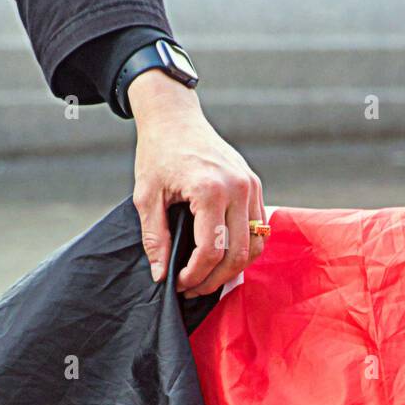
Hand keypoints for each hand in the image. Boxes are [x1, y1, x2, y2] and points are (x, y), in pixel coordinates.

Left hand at [129, 72, 264, 297]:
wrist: (175, 117)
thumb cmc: (158, 152)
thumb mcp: (146, 197)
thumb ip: (155, 238)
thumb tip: (161, 275)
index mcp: (210, 189)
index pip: (211, 251)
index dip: (194, 276)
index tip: (178, 283)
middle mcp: (238, 188)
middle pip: (238, 255)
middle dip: (214, 280)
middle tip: (192, 287)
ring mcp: (251, 186)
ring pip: (255, 246)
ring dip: (233, 269)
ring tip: (207, 276)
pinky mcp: (255, 185)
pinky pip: (259, 229)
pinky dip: (243, 248)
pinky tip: (220, 255)